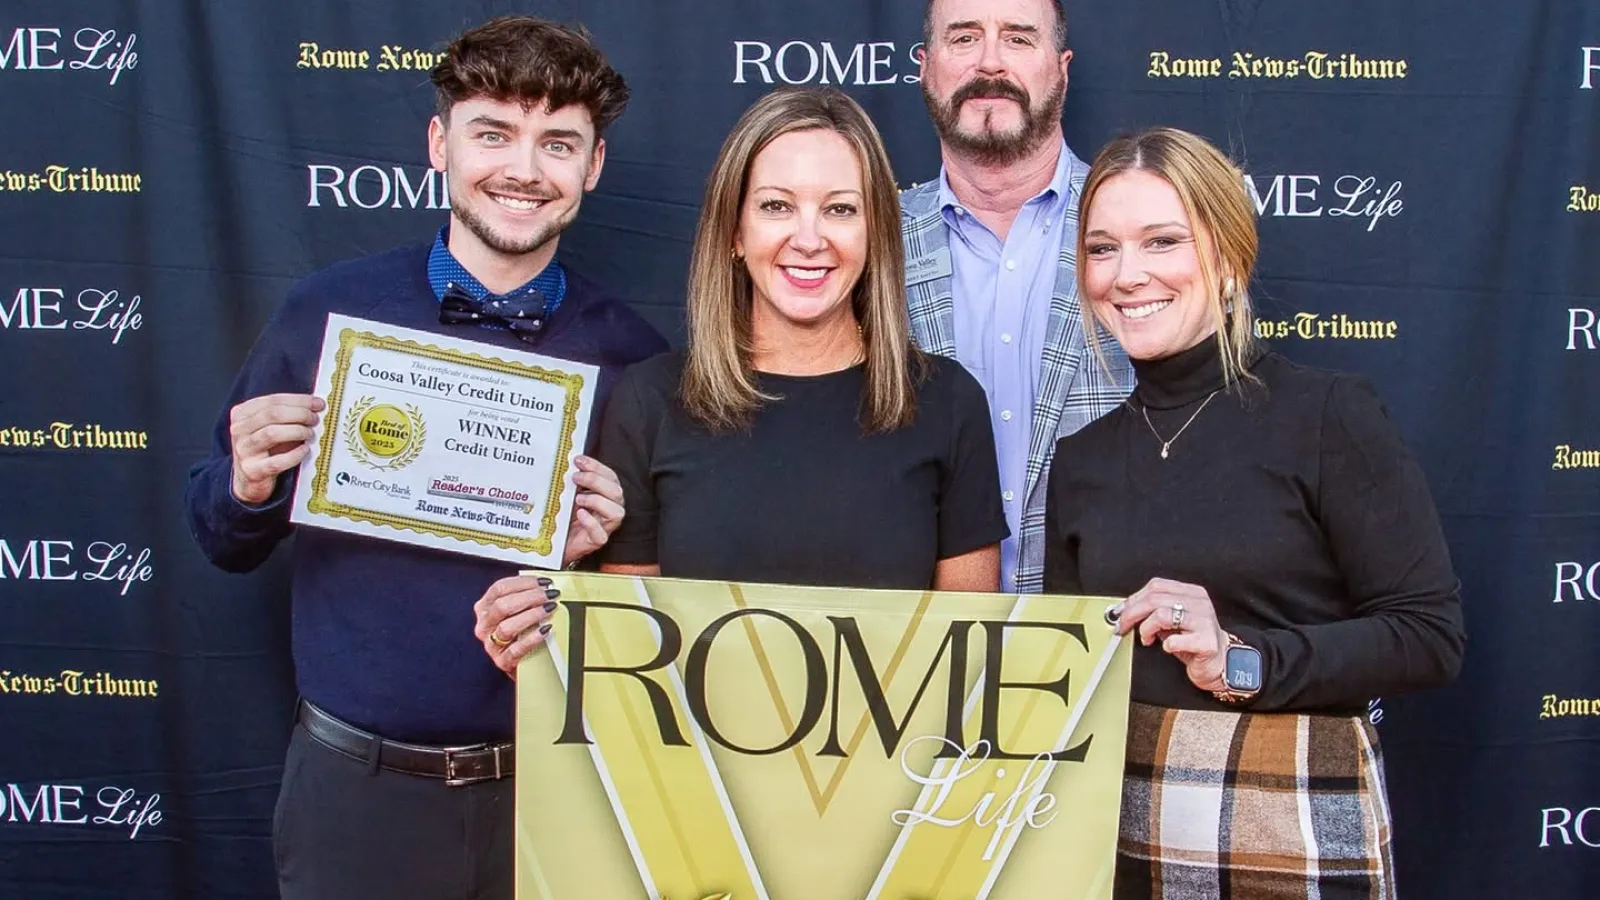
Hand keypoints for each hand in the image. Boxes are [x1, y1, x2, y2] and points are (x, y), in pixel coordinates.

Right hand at [228, 393, 324, 504]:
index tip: (318, 403)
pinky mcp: (252, 471)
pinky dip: (295, 454)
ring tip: (310, 434)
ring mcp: (244, 451)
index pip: (273, 400)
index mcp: (242, 414)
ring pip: (272, 433)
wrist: (247, 480)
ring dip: (297, 431)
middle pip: (273, 414)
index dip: (299, 400)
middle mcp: (239, 430)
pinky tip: (305, 450)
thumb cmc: (265, 450)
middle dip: (300, 414)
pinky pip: (276, 461)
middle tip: (315, 419)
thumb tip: (315, 405)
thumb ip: (285, 414)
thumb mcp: (269, 427)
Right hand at [474, 575, 560, 678]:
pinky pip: (516, 649)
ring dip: (531, 615)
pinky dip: (533, 638)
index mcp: (484, 608)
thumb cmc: (519, 634)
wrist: (521, 665)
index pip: (499, 588)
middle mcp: (484, 626)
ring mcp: (491, 645)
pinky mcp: (502, 661)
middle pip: (502, 606)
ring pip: (507, 627)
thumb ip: (524, 597)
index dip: (523, 582)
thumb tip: (545, 585)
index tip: (544, 582)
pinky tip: (545, 630)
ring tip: (549, 609)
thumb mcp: (515, 612)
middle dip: (529, 597)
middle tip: (549, 595)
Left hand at [562, 455, 624, 566]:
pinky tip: (580, 514)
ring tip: (578, 499)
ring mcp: (605, 526)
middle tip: (576, 478)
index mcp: (606, 495)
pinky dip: (591, 522)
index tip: (578, 460)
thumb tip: (568, 463)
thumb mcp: (569, 494)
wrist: (556, 543)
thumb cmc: (566, 517)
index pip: (610, 477)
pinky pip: (601, 534)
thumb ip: (573, 482)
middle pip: (616, 492)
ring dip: (597, 501)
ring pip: (616, 513)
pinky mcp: (596, 541)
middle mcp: (610, 509)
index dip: (596, 466)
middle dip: (596, 481)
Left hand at [1112, 577, 1228, 692]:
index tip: (1121, 612)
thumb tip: (1126, 609)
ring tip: (1146, 638)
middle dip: (1132, 613)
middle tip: (1123, 626)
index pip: (1156, 586)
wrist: (1221, 662)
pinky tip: (1167, 647)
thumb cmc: (1194, 640)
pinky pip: (1174, 640)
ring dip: (1146, 629)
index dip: (1134, 598)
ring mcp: (1205, 621)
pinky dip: (1165, 644)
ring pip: (1161, 615)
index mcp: (1192, 593)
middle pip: (1155, 599)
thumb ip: (1155, 610)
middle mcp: (1200, 603)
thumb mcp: (1174, 620)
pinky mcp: (1206, 642)